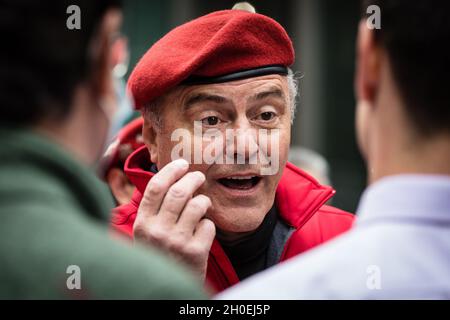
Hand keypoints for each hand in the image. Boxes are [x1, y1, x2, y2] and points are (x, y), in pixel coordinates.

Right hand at [133, 159, 214, 279]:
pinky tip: (203, 231)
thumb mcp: (147, 233)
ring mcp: (176, 242)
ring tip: (203, 204)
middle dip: (193, 179)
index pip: (156, 187)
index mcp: (142, 223)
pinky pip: (208, 225)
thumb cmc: (160, 254)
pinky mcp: (195, 252)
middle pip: (179, 192)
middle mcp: (157, 231)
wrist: (165, 289)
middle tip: (199, 177)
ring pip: (197, 205)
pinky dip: (209, 224)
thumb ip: (155, 209)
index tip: (181, 163)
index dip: (171, 170)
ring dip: (204, 200)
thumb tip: (173, 177)